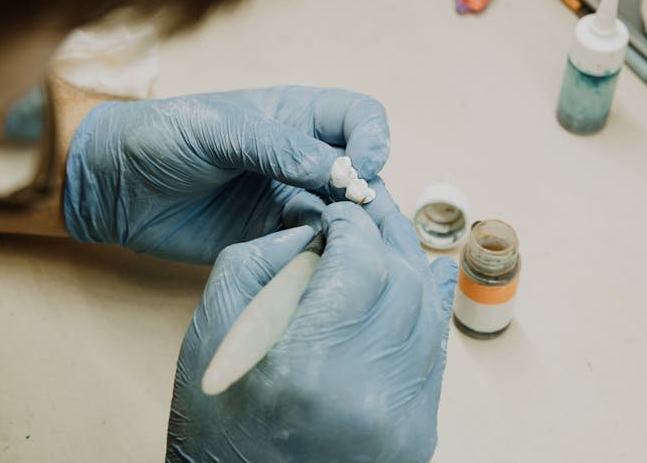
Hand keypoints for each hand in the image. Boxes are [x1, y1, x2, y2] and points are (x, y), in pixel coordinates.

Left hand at [62, 86, 388, 262]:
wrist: (112, 184)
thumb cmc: (163, 136)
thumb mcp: (220, 131)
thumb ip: (279, 148)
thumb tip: (338, 172)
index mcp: (297, 116)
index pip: (361, 119)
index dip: (372, 141)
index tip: (360, 169)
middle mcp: (302, 157)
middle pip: (362, 174)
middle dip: (365, 195)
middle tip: (350, 218)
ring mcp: (288, 198)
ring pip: (342, 216)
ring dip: (345, 231)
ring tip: (329, 243)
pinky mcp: (270, 237)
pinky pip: (309, 247)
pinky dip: (315, 255)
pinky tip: (302, 260)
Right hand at [167, 191, 457, 461]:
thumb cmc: (214, 419)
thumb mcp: (211, 332)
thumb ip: (260, 262)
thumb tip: (318, 229)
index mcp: (307, 366)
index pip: (361, 262)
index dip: (353, 224)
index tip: (338, 213)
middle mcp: (366, 395)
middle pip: (405, 282)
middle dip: (386, 238)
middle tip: (365, 218)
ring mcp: (402, 421)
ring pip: (429, 313)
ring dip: (411, 269)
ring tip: (389, 240)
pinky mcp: (418, 434)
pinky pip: (435, 353)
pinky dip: (427, 310)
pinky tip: (425, 277)